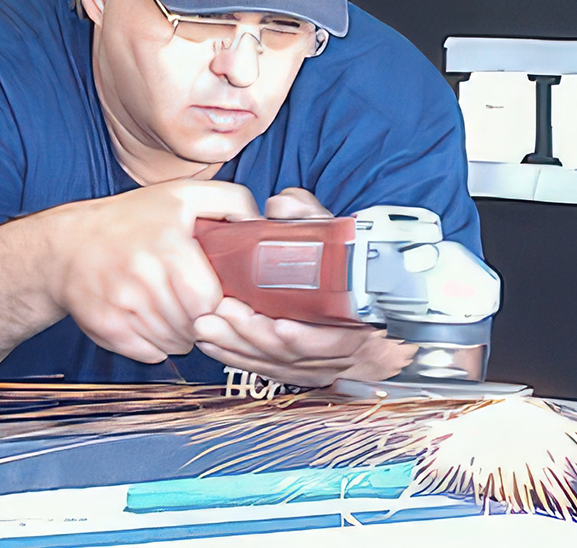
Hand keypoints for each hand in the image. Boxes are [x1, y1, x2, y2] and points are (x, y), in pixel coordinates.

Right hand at [50, 180, 260, 363]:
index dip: (217, 301)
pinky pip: (152, 354)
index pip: (209, 298)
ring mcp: (122, 305)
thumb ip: (228, 200)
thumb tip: (259, 223)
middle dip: (202, 319)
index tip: (215, 294)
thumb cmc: (131, 221)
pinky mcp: (107, 328)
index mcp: (167, 243)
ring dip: (182, 333)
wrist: (67, 247)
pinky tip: (151, 320)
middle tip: (194, 303)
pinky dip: (158, 344)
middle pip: (195, 325)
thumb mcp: (181, 194)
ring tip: (173, 309)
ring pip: (176, 344)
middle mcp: (142, 275)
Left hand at [198, 186, 414, 386]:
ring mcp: (319, 367)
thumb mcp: (338, 236)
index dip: (310, 338)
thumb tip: (280, 205)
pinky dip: (234, 358)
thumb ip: (310, 218)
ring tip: (207, 326)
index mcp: (362, 322)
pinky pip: (263, 369)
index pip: (339, 340)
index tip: (280, 326)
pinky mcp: (297, 370)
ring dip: (237, 348)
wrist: (369, 304)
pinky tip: (210, 343)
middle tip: (223, 312)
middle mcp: (343, 353)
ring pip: (275, 364)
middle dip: (255, 336)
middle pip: (295, 355)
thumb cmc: (351, 267)